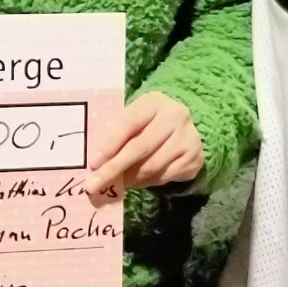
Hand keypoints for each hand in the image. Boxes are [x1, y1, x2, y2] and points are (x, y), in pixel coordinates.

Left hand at [76, 92, 202, 202]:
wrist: (183, 124)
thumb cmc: (148, 121)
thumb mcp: (133, 117)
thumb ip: (116, 133)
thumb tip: (96, 163)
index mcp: (154, 102)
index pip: (129, 123)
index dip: (110, 144)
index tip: (93, 163)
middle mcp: (175, 116)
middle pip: (140, 147)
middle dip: (114, 168)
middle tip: (95, 184)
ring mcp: (188, 138)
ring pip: (152, 166)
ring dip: (129, 179)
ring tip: (115, 184)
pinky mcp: (194, 158)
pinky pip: (164, 176)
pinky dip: (146, 182)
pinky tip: (136, 182)